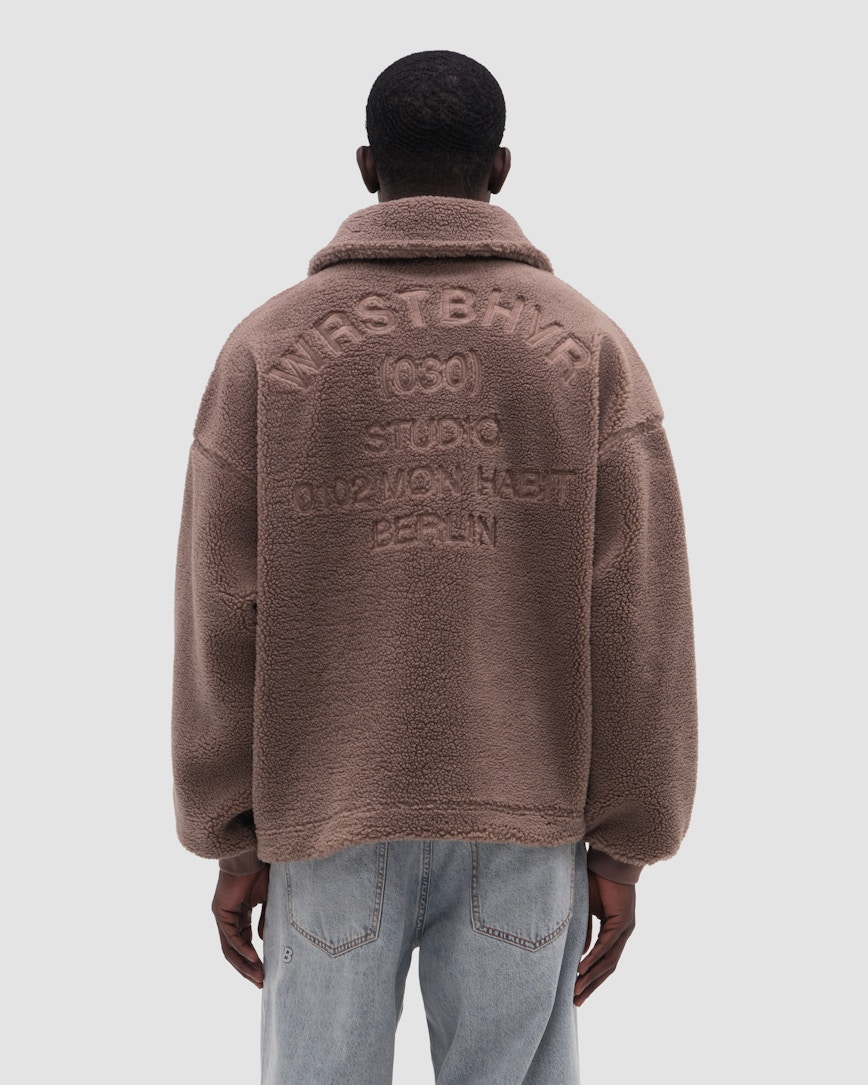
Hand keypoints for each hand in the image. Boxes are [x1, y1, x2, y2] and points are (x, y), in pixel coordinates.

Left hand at [212, 865, 269, 987]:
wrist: (252, 853)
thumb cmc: (262, 870)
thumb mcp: (268, 900)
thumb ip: (265, 919)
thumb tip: (264, 940)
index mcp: (240, 914)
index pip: (244, 943)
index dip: (254, 960)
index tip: (266, 974)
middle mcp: (229, 917)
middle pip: (235, 951)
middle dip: (248, 969)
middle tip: (261, 983)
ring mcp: (223, 915)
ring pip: (230, 948)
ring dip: (244, 964)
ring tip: (258, 977)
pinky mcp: (220, 911)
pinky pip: (230, 936)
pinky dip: (241, 948)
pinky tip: (253, 958)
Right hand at [574, 870, 635, 1005]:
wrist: (609, 860)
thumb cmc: (597, 879)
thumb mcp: (585, 909)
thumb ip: (584, 930)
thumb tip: (579, 954)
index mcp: (615, 930)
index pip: (604, 960)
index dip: (591, 977)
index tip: (576, 990)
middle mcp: (623, 933)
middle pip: (607, 967)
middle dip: (591, 986)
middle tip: (576, 1002)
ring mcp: (625, 929)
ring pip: (609, 961)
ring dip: (592, 977)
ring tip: (577, 991)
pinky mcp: (623, 922)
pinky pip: (607, 945)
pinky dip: (594, 958)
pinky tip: (582, 969)